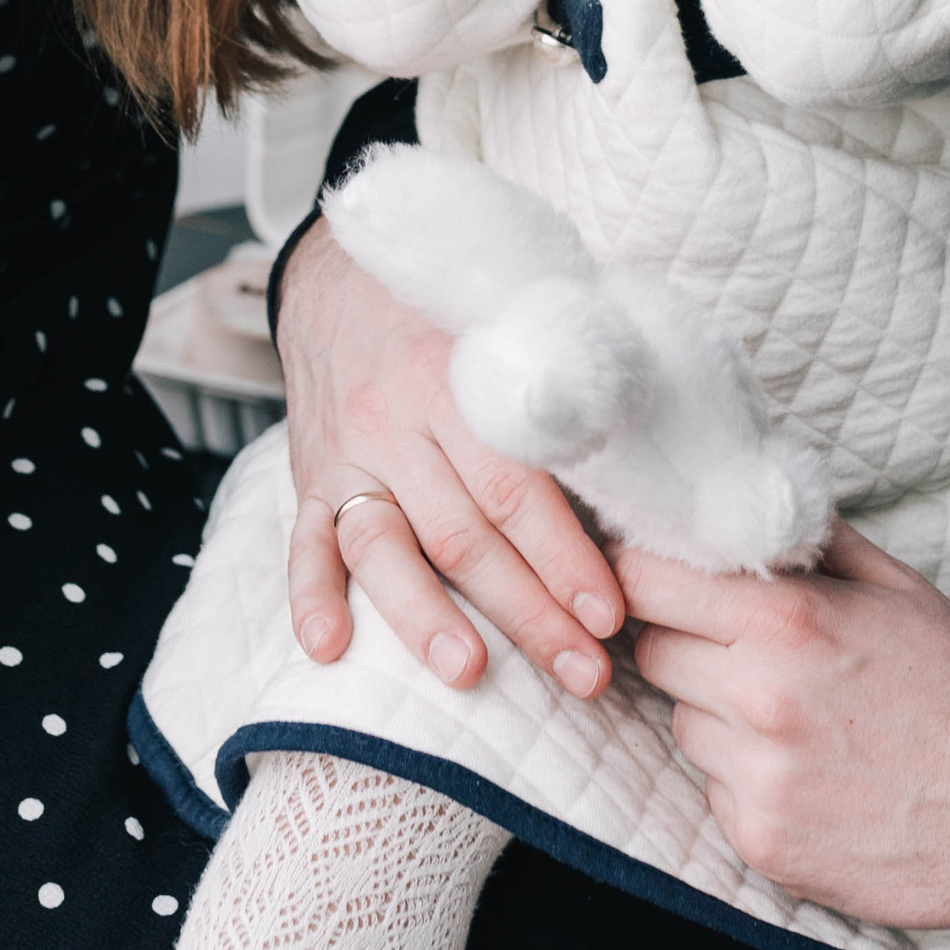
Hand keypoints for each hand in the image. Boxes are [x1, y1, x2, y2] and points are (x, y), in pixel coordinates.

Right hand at [277, 217, 626, 697]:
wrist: (344, 278)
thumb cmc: (457, 317)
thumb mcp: (512, 325)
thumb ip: (560, 393)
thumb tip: (647, 471)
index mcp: (456, 376)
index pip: (515, 483)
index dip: (564, 554)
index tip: (608, 613)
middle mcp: (394, 417)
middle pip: (462, 533)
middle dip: (528, 611)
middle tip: (583, 672)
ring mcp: (346, 453)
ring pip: (383, 547)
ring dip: (425, 617)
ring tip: (470, 671)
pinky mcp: (310, 479)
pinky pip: (302, 544)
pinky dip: (312, 596)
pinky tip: (331, 647)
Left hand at [619, 519, 949, 940]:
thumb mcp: (899, 590)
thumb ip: (812, 542)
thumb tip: (749, 502)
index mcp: (788, 621)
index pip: (646, 582)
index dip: (643, 575)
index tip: (655, 577)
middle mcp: (758, 698)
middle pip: (653, 654)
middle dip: (685, 643)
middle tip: (741, 649)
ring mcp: (757, 779)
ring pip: (682, 726)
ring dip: (716, 716)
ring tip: (797, 720)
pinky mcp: (762, 844)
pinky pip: (716, 793)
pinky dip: (747, 781)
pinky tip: (812, 776)